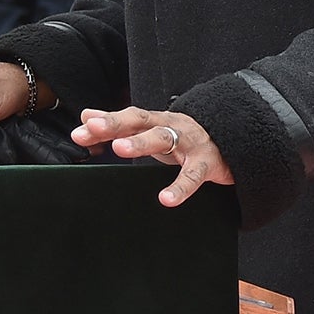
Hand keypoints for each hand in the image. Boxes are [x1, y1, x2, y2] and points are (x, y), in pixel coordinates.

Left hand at [73, 105, 233, 206]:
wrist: (233, 142)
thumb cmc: (186, 139)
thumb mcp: (153, 128)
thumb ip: (121, 124)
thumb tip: (87, 115)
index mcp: (157, 121)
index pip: (128, 118)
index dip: (105, 123)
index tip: (80, 131)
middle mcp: (172, 127)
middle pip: (142, 121)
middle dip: (117, 124)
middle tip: (93, 128)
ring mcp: (190, 143)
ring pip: (165, 138)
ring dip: (142, 142)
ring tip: (120, 149)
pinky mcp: (207, 163)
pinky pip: (193, 175)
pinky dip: (180, 187)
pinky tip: (166, 198)